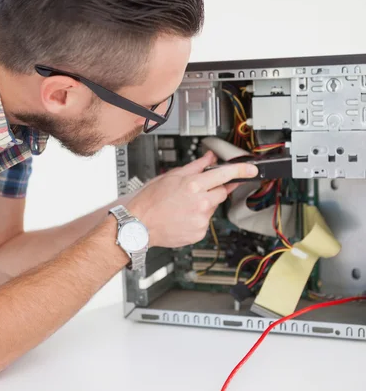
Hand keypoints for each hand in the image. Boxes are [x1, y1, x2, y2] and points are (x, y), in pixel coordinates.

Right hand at [127, 151, 257, 247]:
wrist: (139, 225)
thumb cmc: (150, 201)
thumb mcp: (171, 176)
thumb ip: (195, 166)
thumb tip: (209, 158)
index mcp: (193, 185)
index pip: (225, 174)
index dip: (241, 170)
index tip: (252, 169)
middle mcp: (200, 203)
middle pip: (221, 192)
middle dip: (214, 189)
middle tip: (198, 190)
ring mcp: (201, 219)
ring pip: (212, 208)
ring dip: (203, 205)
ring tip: (183, 206)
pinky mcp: (199, 233)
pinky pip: (205, 222)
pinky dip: (197, 218)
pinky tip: (183, 216)